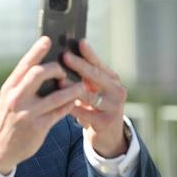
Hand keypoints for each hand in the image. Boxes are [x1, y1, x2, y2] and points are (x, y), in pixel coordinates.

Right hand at [0, 36, 82, 174]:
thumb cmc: (8, 119)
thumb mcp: (8, 99)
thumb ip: (22, 84)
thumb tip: (43, 68)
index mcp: (9, 88)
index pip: (24, 65)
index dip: (37, 51)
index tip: (48, 40)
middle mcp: (16, 98)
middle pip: (39, 74)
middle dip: (56, 69)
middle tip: (63, 71)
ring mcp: (28, 113)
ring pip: (56, 95)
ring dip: (72, 89)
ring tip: (80, 86)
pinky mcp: (38, 127)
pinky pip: (60, 112)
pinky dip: (68, 106)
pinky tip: (73, 103)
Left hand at [63, 39, 127, 156]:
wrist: (108, 135)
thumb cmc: (95, 107)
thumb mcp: (94, 90)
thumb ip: (84, 77)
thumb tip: (64, 56)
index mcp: (113, 79)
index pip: (99, 63)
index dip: (89, 53)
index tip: (79, 42)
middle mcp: (117, 90)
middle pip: (96, 76)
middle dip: (79, 65)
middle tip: (64, 56)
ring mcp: (114, 107)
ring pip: (90, 95)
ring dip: (73, 88)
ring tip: (59, 81)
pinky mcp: (106, 122)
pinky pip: (85, 114)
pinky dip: (72, 108)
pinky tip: (60, 104)